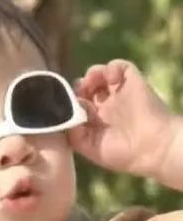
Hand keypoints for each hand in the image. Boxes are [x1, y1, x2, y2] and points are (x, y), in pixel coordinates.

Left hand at [67, 59, 174, 176]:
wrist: (153, 149)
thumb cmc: (122, 154)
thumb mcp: (89, 148)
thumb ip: (74, 132)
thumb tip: (69, 111)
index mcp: (95, 120)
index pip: (76, 103)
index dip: (70, 101)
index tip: (69, 105)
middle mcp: (105, 104)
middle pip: (85, 86)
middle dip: (79, 87)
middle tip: (80, 92)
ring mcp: (119, 92)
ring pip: (99, 74)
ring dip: (92, 75)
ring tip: (92, 83)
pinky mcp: (132, 82)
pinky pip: (120, 66)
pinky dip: (111, 68)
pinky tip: (111, 81)